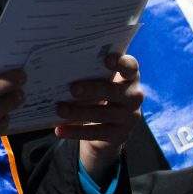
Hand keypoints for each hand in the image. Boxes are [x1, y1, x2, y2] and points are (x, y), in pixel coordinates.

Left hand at [56, 54, 143, 184]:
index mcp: (129, 77)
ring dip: (80, 112)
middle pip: (114, 91)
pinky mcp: (120, 134)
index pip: (130, 67)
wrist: (109, 126)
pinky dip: (76, 131)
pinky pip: (96, 133)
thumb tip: (58, 62)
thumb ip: (90, 71)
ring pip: (104, 114)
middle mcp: (133, 96)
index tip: (107, 59)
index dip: (121, 63)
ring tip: (60, 109)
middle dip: (93, 89)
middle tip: (72, 89)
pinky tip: (59, 129)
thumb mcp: (99, 80)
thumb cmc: (100, 93)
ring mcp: (129, 117)